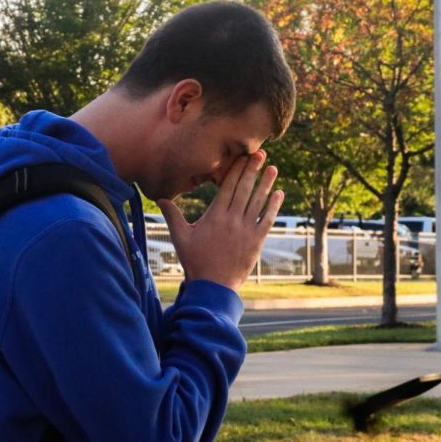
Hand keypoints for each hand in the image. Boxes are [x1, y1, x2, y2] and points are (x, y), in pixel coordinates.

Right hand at [156, 151, 283, 291]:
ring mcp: (245, 230)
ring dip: (266, 184)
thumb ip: (172, 216)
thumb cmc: (195, 262)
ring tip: (273, 169)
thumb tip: (161, 198)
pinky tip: (279, 194)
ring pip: (257, 202)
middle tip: (261, 154)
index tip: (242, 156)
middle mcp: (231, 220)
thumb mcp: (180, 238)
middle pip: (244, 189)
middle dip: (252, 170)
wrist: (213, 287)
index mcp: (214, 216)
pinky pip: (266, 220)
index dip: (236, 170)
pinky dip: (273, 207)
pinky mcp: (256, 242)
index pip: (227, 187)